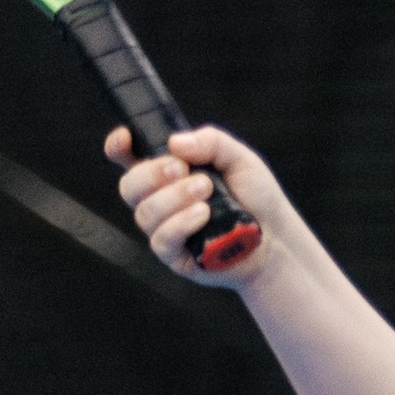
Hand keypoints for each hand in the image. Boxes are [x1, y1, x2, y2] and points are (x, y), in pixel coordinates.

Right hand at [105, 121, 293, 288]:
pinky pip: (161, 239)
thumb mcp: (239, 158)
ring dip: (174, 197)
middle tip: (182, 169)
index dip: (119, 146)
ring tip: (206, 190)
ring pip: (145, 212)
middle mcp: (160, 200)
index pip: (129, 157)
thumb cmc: (256, 197)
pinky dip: (180, 223)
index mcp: (168, 172)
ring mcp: (164, 229)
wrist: (276, 239)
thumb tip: (175, 143)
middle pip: (130, 185)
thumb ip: (210, 142)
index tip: (126, 138)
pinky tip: (203, 215)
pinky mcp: (174, 256)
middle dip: (151, 173)